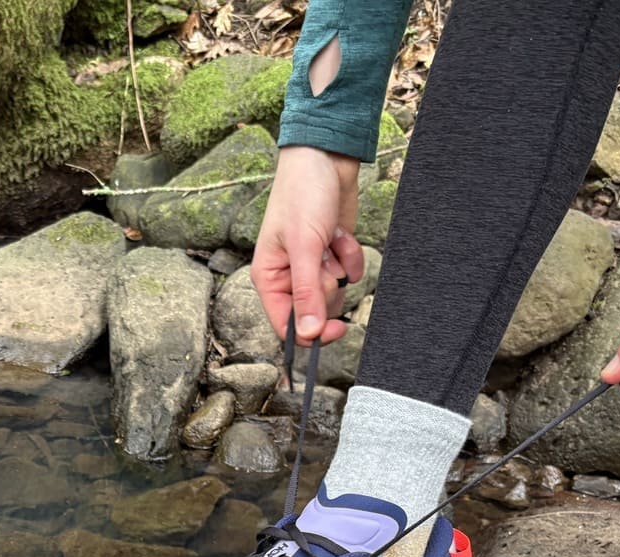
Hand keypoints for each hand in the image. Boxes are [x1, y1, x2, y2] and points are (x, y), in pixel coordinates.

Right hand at [249, 145, 363, 343]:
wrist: (326, 159)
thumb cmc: (302, 196)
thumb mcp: (304, 247)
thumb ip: (306, 293)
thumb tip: (309, 335)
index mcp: (269, 279)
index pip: (286, 325)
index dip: (310, 332)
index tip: (335, 329)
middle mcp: (288, 277)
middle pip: (316, 311)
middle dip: (327, 286)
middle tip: (323, 260)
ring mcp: (312, 266)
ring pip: (335, 292)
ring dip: (340, 268)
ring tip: (329, 240)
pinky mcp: (332, 256)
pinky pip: (351, 273)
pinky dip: (351, 255)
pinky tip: (339, 234)